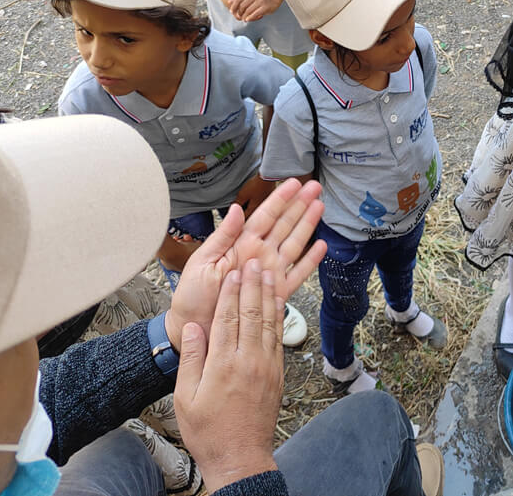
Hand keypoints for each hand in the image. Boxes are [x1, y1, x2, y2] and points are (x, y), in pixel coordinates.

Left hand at [165, 178, 326, 349]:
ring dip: (307, 225)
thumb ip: (223, 236)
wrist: (195, 330)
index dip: (280, 199)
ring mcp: (269, 272)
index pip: (264, 216)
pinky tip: (320, 247)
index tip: (293, 183)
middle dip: (300, 204)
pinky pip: (298, 274)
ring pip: (294, 243)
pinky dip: (310, 261)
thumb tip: (237, 209)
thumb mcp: (201, 262)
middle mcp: (258, 255)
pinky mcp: (275, 293)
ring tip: (319, 206)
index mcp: (239, 244)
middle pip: (284, 224)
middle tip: (314, 187)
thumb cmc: (192, 297)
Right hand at [175, 262, 282, 491]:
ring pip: (269, 322)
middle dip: (252, 285)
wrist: (239, 457)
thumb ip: (192, 359)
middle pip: (251, 313)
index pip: (227, 318)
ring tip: (269, 273)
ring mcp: (267, 367)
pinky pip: (279, 337)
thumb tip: (195, 327)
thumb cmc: (208, 430)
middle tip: (253, 261)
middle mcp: (249, 361)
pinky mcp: (277, 374)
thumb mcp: (185, 397)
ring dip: (269, 295)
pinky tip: (279, 303)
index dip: (230, 292)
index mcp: (223, 365)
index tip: (232, 272)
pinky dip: (279, 317)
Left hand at [228, 0, 278, 21]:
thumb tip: (229, 1)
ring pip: (248, 11)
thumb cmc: (259, 0)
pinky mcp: (264, 7)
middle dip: (239, 13)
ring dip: (244, 17)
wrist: (273, 0)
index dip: (233, 6)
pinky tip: (248, 19)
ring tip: (244, 19)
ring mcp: (260, 1)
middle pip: (242, 6)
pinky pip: (255, 14)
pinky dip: (250, 18)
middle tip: (239, 17)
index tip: (231, 12)